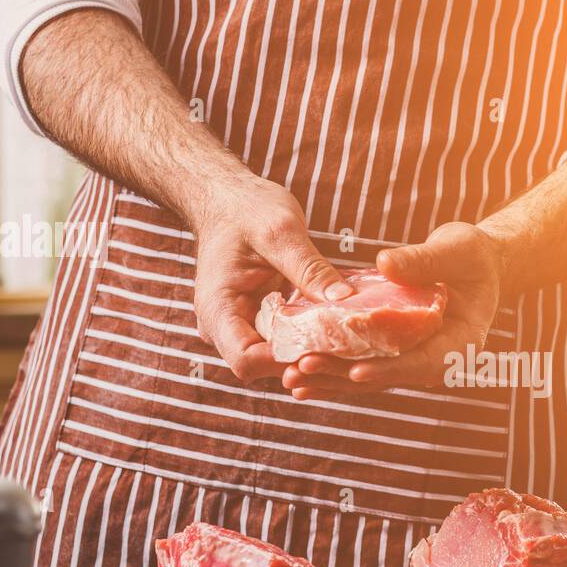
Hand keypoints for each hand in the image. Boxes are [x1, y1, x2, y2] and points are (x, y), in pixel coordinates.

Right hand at [188, 175, 351, 382]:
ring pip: (279, 358)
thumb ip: (309, 268)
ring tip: (349, 337)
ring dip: (313, 350)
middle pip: (265, 367)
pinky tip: (340, 326)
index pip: (246, 361)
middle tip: (349, 346)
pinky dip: (312, 336)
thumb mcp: (280, 231)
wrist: (228, 200)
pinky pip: (287, 340)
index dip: (285, 361)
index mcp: (218, 309)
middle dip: (307, 359)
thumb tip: (345, 299)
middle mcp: (225, 328)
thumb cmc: (245, 209)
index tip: (325, 346)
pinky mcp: (260, 322)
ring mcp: (242, 327)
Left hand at [283, 222, 505, 398]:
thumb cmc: (471, 255)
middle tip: (305, 371)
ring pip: (370, 376)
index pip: (424, 362)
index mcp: (461, 342)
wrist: (474, 264)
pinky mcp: (393, 350)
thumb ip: (423, 260)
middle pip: (389, 376)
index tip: (358, 370)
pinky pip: (362, 363)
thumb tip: (384, 264)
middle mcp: (436, 358)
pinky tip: (300, 373)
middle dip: (345, 377)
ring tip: (293, 380)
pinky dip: (333, 368)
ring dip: (331, 379)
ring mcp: (412, 357)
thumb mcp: (454, 250)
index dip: (391, 369)